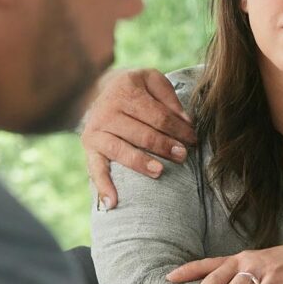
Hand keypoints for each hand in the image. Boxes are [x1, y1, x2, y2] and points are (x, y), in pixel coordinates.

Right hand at [81, 68, 194, 208]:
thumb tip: (186, 122)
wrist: (102, 91)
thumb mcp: (152, 81)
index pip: (158, 115)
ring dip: (141, 163)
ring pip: (121, 150)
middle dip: (165, 146)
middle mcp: (107, 110)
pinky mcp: (89, 147)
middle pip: (142, 134)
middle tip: (183, 156)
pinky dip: (103, 187)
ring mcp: (96, 130)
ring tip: (160, 171)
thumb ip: (170, 97)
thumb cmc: (136, 90)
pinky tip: (112, 203)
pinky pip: (95, 169)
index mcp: (126, 90)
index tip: (193, 139)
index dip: (178, 129)